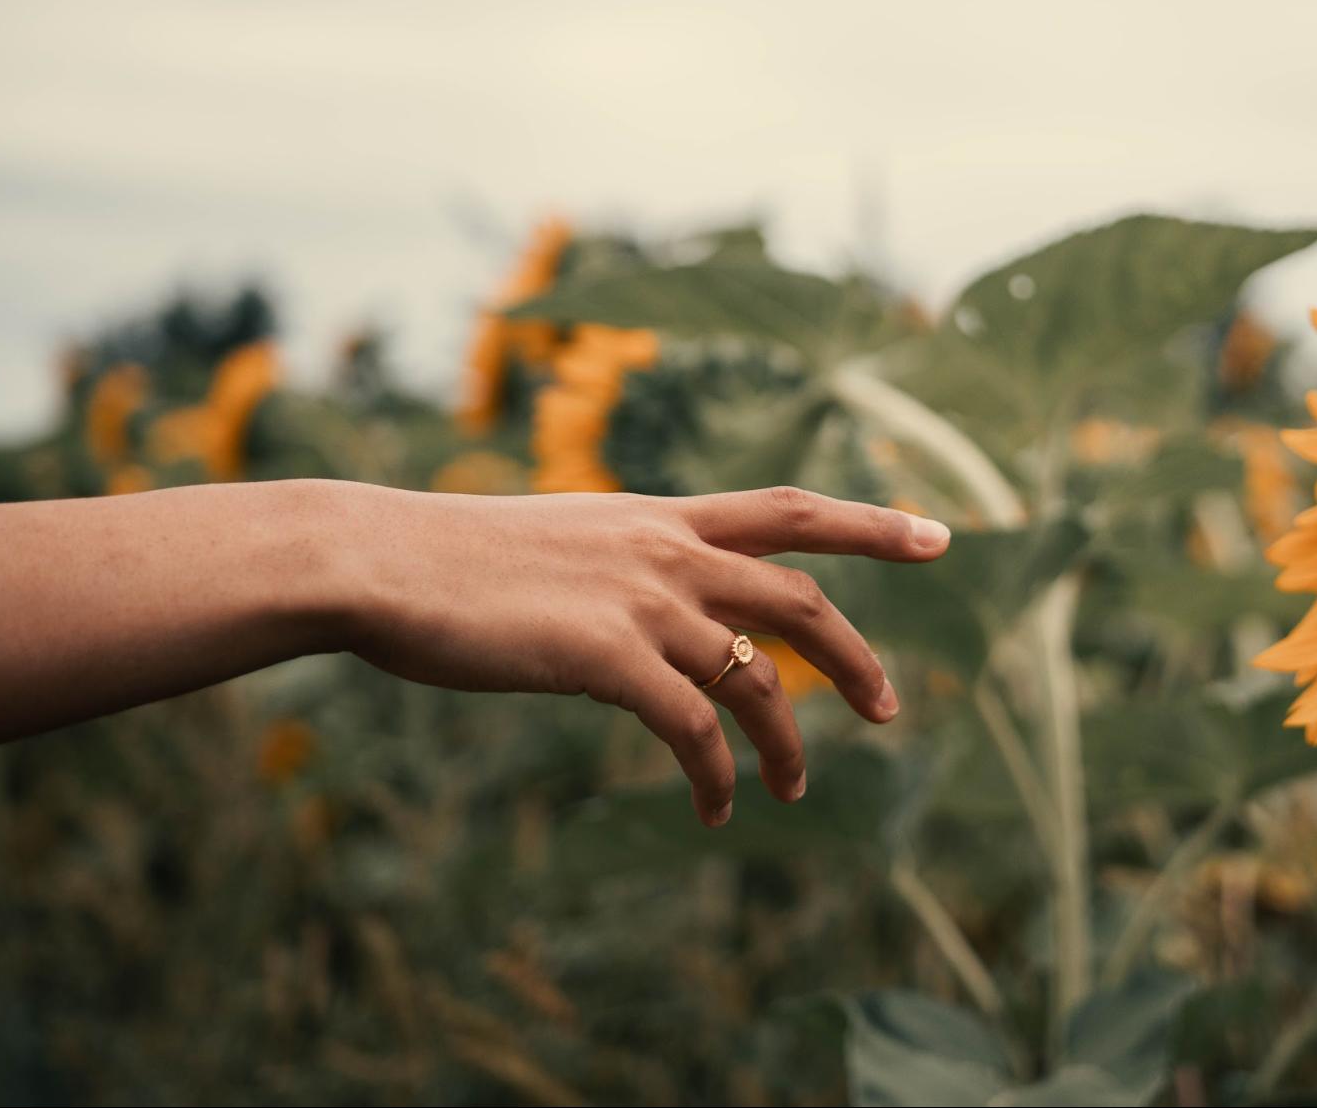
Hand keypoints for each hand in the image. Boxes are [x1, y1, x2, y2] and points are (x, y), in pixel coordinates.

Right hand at [341, 485, 950, 825]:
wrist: (377, 558)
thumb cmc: (450, 559)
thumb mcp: (559, 543)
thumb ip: (619, 568)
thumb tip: (648, 614)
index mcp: (659, 515)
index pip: (789, 508)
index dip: (871, 523)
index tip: (940, 533)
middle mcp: (666, 548)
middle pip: (798, 598)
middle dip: (855, 657)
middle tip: (891, 710)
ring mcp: (641, 599)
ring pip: (755, 678)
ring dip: (785, 743)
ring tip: (793, 790)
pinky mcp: (606, 655)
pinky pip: (691, 729)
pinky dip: (715, 775)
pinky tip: (712, 808)